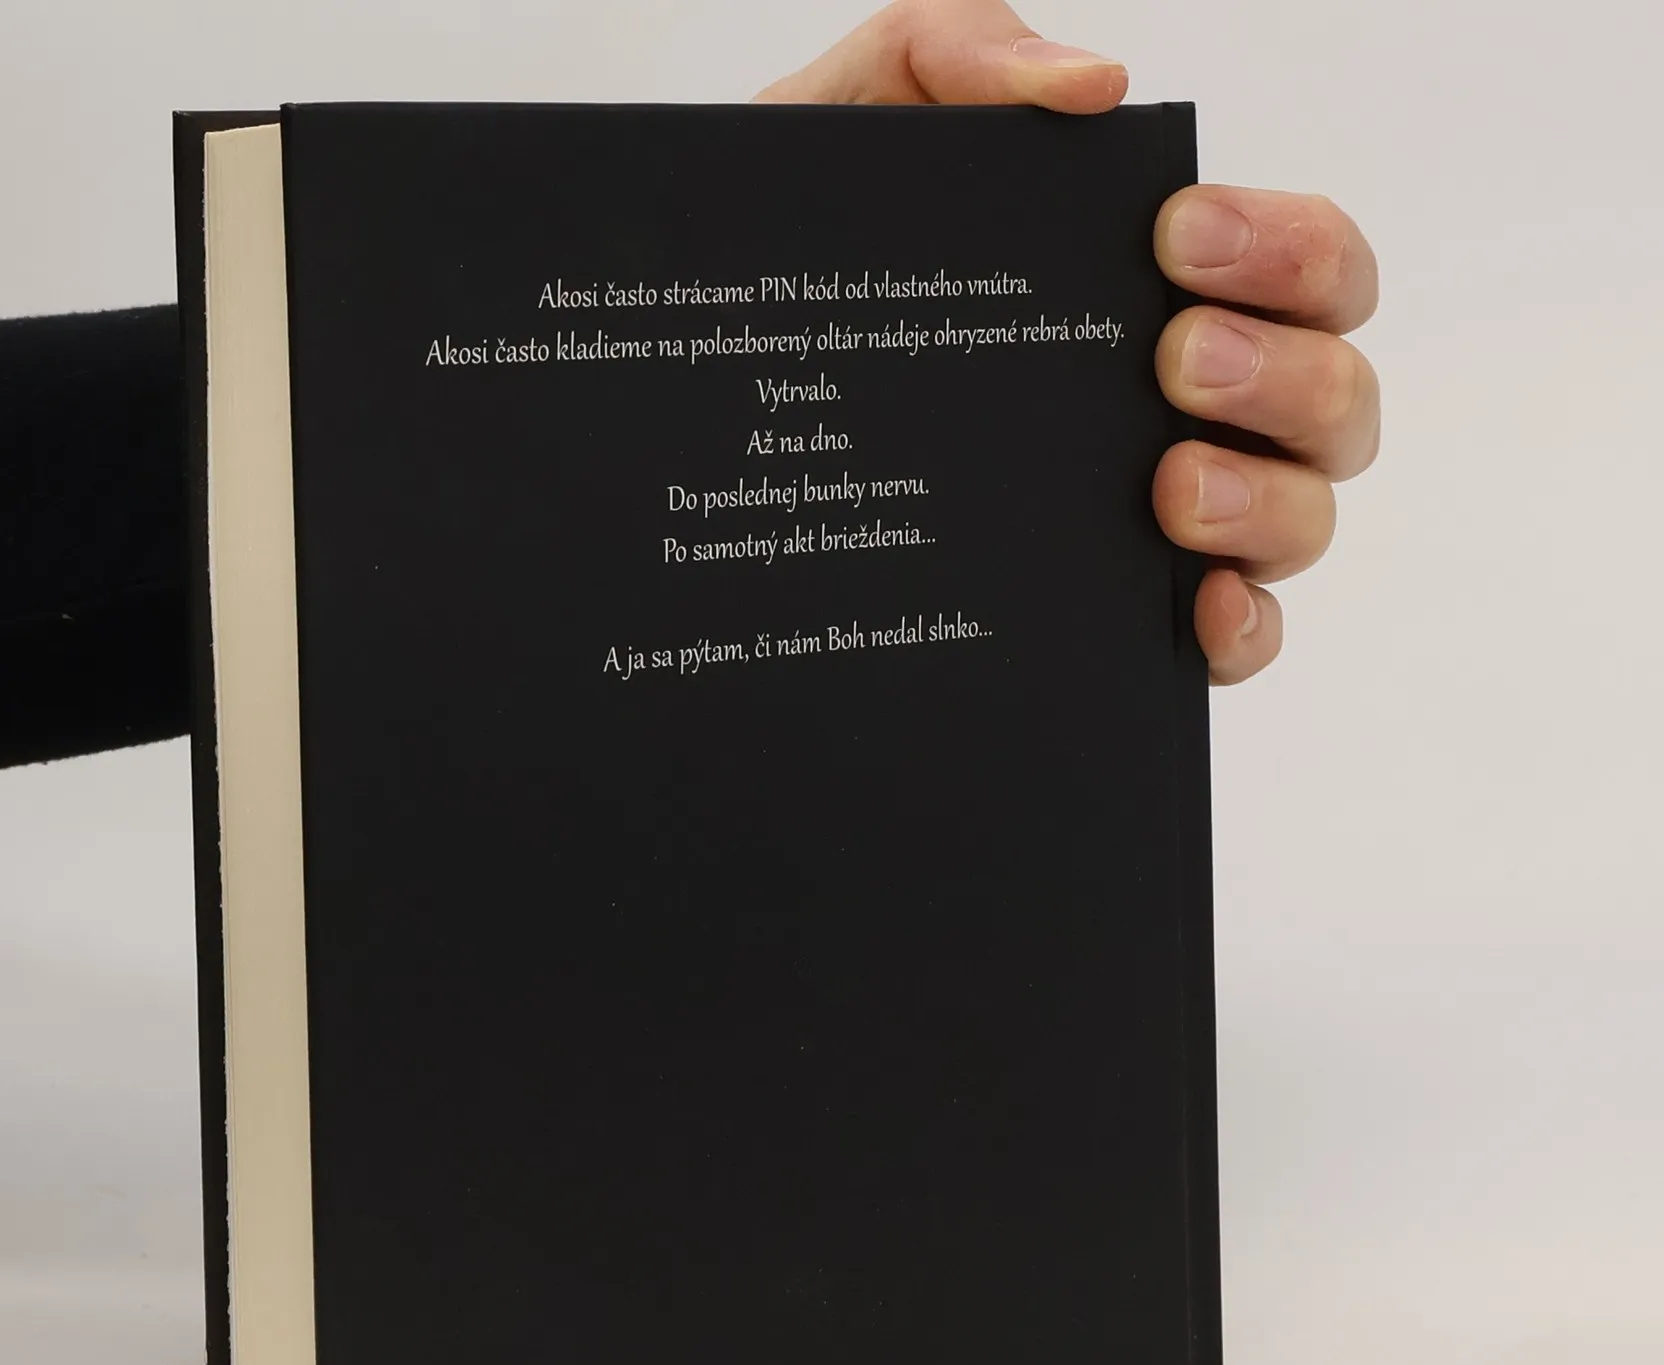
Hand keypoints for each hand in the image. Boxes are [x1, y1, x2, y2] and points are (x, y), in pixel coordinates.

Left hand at [758, 0, 1380, 684]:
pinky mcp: (1131, 625)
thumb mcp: (836, 135)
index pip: (1303, 262)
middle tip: (1175, 359)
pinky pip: (1242, 641)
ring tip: (1169, 489)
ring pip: (1306, 515)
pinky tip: (1200, 609)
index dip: (1284, 246)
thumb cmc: (795, 287)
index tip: (1178, 239)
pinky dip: (1245, 629)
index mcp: (1157, 292)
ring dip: (1267, 498)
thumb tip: (1090, 85)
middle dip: (1284, 368)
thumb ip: (946, 54)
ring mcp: (1171, 523)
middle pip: (1332, 391)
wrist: (696, 421)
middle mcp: (1189, 408)